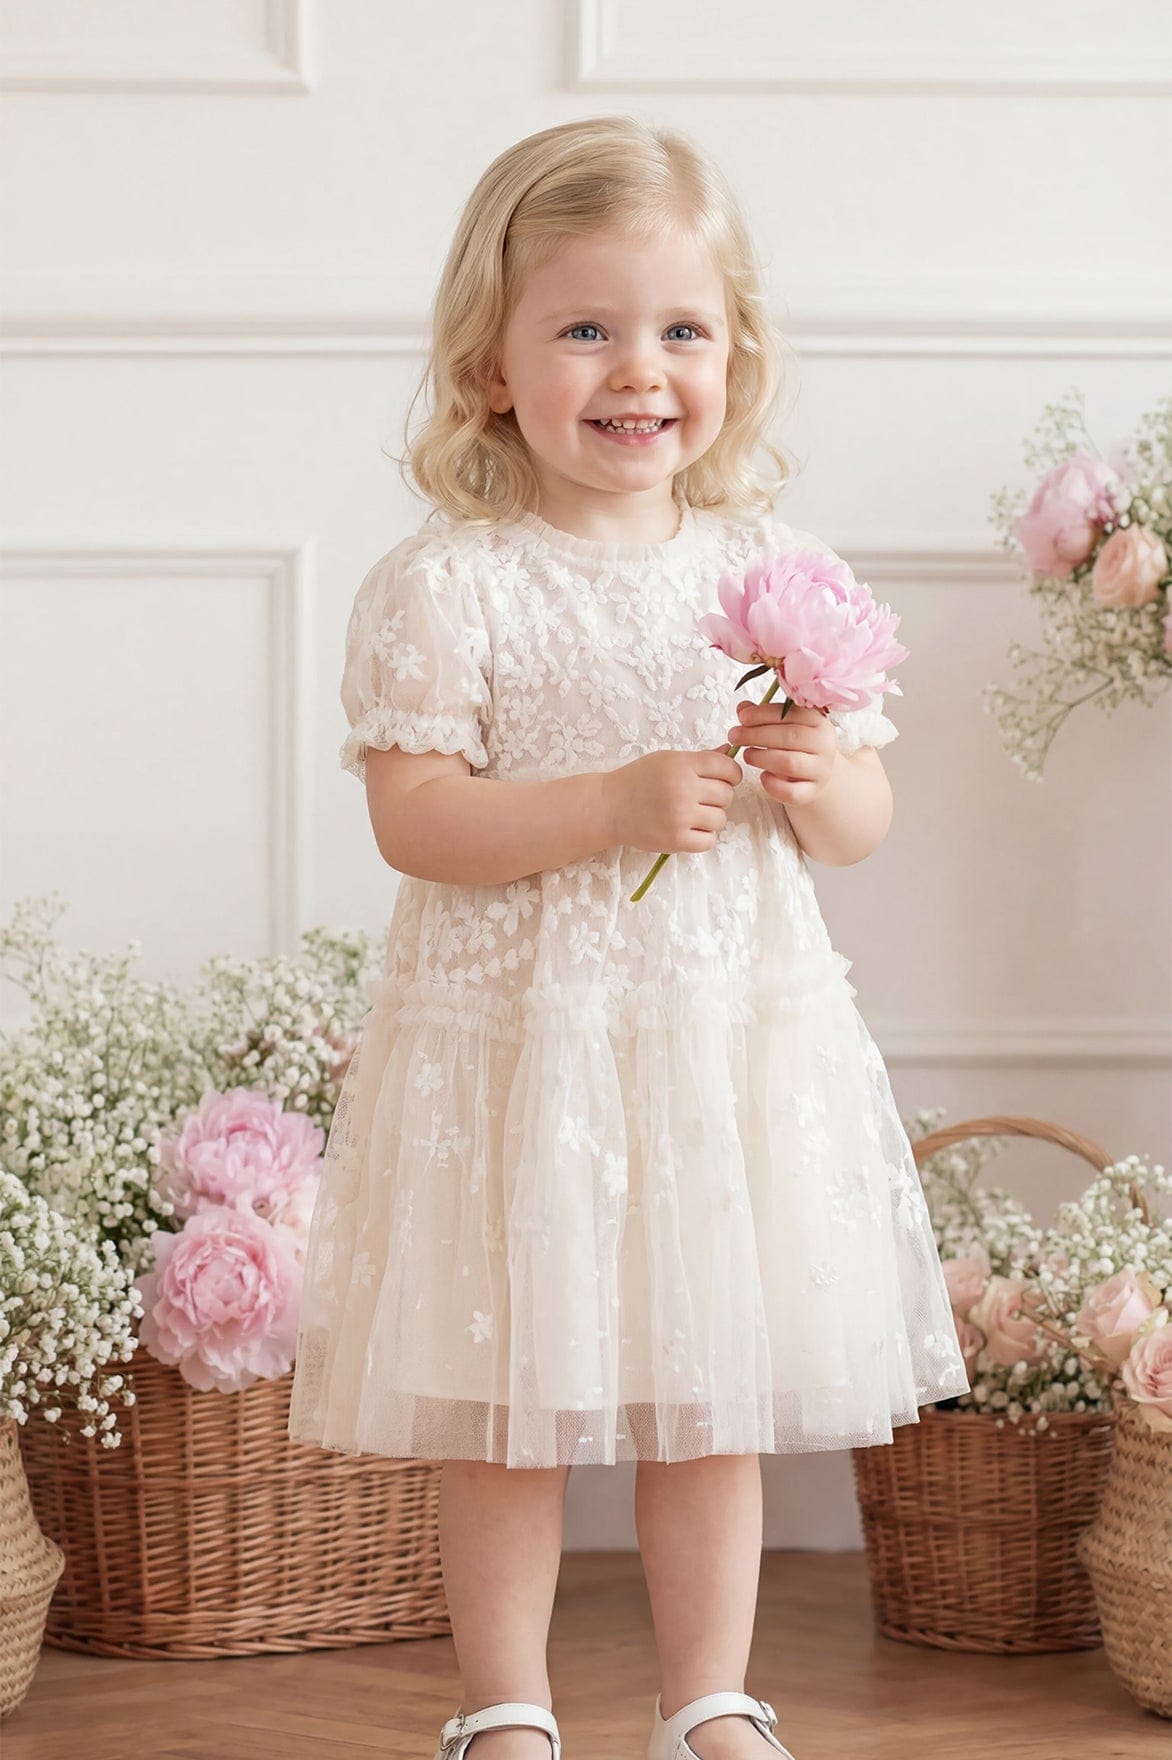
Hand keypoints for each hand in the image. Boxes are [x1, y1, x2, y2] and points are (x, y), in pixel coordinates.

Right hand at [603, 746, 743, 853]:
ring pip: (720, 819)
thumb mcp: (667, 760)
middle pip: (727, 795)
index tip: (724, 779)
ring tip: (692, 814)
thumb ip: (700, 758)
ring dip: (711, 818)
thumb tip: (730, 751)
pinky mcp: (675, 840)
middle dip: (719, 797)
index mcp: (682, 765)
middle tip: (701, 798)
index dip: (731, 774)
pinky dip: (703, 837)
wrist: (608, 807)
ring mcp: (680, 817)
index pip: (727, 769)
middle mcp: (683, 789)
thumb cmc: (638, 780)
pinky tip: (689, 828)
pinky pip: (709, 841)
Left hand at [727, 699, 837, 805]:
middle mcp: (824, 744)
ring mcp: (821, 770)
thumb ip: (764, 716)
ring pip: (790, 763)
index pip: (791, 713)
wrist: (815, 774)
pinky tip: (762, 777)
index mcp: (818, 721)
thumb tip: (743, 708)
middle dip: (757, 735)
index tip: (742, 717)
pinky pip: (792, 792)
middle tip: (735, 736)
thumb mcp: (783, 726)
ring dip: (762, 758)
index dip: (763, 714)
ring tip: (746, 754)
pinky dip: (773, 786)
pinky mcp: (813, 792)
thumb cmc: (796, 746)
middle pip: (790, 737)